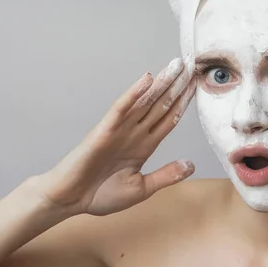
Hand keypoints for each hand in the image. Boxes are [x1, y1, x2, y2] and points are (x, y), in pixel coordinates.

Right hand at [37, 57, 196, 215]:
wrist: (70, 201)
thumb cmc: (100, 195)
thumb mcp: (141, 188)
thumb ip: (165, 175)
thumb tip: (190, 165)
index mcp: (145, 145)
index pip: (169, 118)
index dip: (184, 102)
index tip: (197, 86)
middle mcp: (135, 133)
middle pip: (161, 105)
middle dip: (177, 86)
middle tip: (192, 65)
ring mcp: (120, 129)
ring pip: (145, 102)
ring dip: (161, 84)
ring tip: (177, 66)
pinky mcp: (104, 130)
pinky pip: (122, 108)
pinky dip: (134, 94)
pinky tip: (147, 80)